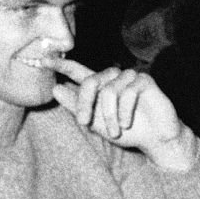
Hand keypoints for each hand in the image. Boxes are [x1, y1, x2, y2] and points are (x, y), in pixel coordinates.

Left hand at [50, 61, 197, 168]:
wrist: (155, 140)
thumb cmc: (127, 132)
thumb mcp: (97, 123)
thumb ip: (77, 106)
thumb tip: (55, 88)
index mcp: (100, 86)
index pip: (78, 71)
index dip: (61, 64)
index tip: (43, 59)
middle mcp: (113, 78)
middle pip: (90, 81)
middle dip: (84, 103)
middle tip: (84, 123)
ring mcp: (130, 77)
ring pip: (109, 90)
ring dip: (108, 114)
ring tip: (114, 131)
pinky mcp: (145, 81)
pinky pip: (128, 91)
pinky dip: (124, 111)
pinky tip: (126, 123)